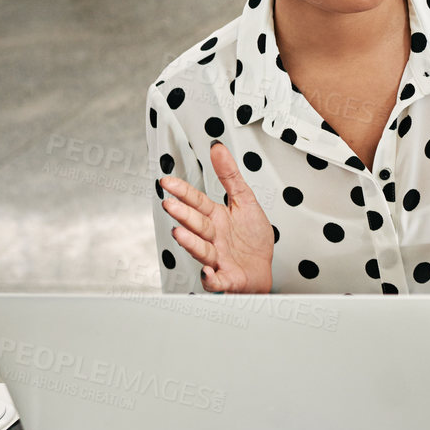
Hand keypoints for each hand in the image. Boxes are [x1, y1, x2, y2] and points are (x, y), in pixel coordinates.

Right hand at [158, 142, 273, 292]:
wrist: (262, 270)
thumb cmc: (252, 239)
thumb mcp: (246, 201)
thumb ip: (230, 176)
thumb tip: (218, 150)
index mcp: (216, 218)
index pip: (197, 202)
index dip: (183, 192)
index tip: (167, 182)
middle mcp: (213, 237)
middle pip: (197, 224)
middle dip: (183, 215)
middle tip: (170, 205)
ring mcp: (217, 258)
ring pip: (202, 250)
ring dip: (191, 243)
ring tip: (180, 234)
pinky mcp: (226, 277)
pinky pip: (217, 279)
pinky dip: (211, 277)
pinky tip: (207, 271)